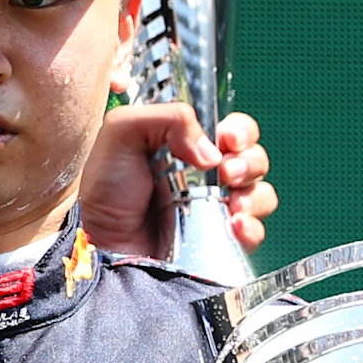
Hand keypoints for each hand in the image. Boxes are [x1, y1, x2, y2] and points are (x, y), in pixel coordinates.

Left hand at [80, 106, 274, 258]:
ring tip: (231, 203)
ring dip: (253, 194)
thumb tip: (213, 153)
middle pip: (255, 159)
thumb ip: (168, 117)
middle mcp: (209, 179)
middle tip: (227, 172)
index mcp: (191, 148)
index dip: (240, 131)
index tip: (228, 138)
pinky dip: (251, 228)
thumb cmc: (106, 190)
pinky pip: (255, 234)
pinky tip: (232, 226)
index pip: (234, 131)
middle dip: (250, 160)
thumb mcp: (123, 133)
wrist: (101, 244)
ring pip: (261, 194)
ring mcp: (217, 213)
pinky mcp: (222, 245)